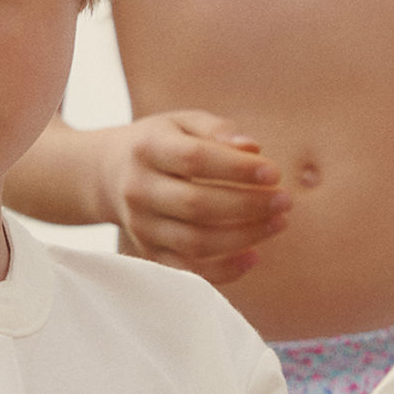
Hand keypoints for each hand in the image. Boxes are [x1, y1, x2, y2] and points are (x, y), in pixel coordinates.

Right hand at [101, 111, 290, 278]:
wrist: (108, 173)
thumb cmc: (161, 143)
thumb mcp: (183, 122)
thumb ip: (217, 131)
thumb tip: (252, 148)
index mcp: (148, 148)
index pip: (195, 160)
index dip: (237, 169)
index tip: (274, 173)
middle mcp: (139, 189)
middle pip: (196, 205)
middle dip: (248, 206)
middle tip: (285, 200)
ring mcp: (141, 225)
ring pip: (195, 241)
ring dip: (243, 237)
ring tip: (278, 223)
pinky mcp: (148, 251)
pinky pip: (187, 270)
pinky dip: (223, 271)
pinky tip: (254, 256)